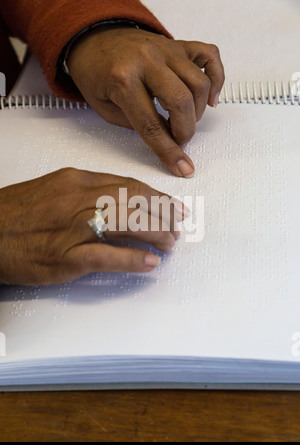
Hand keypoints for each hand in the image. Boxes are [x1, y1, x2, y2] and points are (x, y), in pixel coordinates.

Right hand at [0, 168, 181, 285]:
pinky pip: (105, 256)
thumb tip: (121, 201)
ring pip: (126, 224)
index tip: (171, 206)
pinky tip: (149, 263)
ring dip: (154, 235)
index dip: (156, 197)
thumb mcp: (54, 189)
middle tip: (177, 226)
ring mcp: (72, 228)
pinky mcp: (64, 256)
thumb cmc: (16, 214)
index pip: (128, 184)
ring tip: (169, 244)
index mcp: (76, 181)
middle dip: (162, 214)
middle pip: (133, 201)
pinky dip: (131, 259)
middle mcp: (78, 199)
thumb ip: (87, 193)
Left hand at [67, 27, 224, 177]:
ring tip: (184, 120)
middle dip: (185, 131)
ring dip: (197, 111)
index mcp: (122, 79)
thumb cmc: (96, 74)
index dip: (169, 151)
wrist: (93, 38)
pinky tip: (210, 98)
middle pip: (182, 102)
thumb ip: (137, 124)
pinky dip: (217, 78)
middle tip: (178, 140)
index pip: (151, 125)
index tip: (182, 168)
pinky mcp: (178, 45)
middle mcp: (147, 60)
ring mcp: (166, 49)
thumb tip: (169, 140)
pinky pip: (210, 56)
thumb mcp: (104, 108)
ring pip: (199, 83)